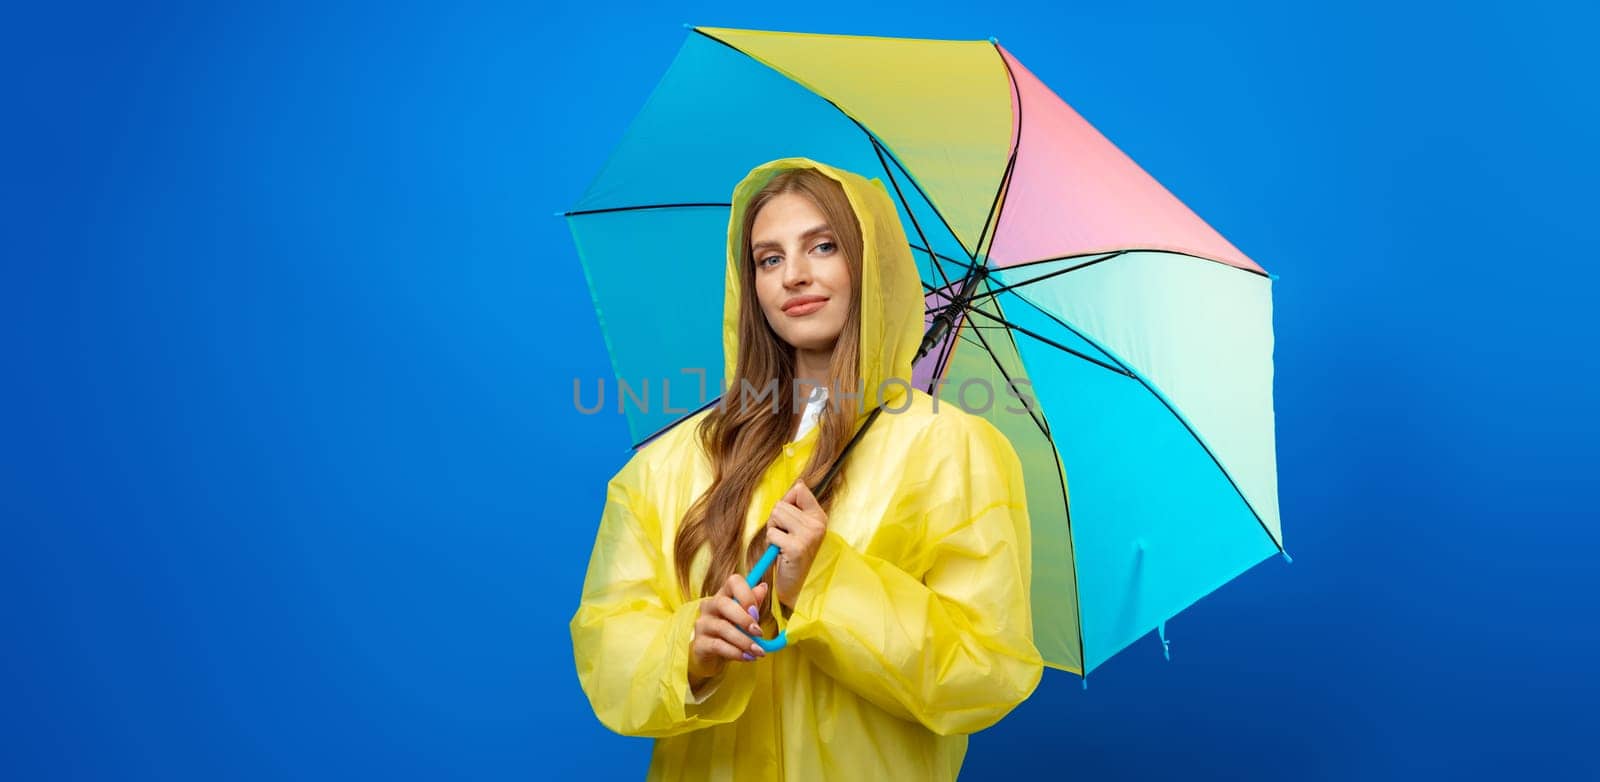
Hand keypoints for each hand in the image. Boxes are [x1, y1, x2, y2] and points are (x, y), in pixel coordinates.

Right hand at [688, 574, 770, 688]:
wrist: (710, 655)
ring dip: (744, 641)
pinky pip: (718, 646)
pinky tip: (747, 657)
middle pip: (724, 604)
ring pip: (723, 628)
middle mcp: (709, 606)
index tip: (756, 612)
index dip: (746, 594)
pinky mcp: (699, 643)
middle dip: (744, 619)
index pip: (733, 582)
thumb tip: (763, 587)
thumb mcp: (743, 617)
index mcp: (723, 595)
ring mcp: (702, 625)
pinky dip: (736, 652)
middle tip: (759, 633)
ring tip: (758, 651)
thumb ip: (753, 602)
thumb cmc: (730, 631)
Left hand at [766, 479, 828, 609]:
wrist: (798, 584)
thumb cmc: (793, 554)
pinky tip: (781, 553)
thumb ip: (797, 507)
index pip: (799, 489)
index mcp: (820, 516)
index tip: (789, 520)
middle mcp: (817, 525)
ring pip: (775, 516)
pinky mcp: (796, 548)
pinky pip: (772, 533)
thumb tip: (797, 485)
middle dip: (776, 520)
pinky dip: (771, 543)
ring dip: (773, 530)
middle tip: (784, 537)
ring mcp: (808, 536)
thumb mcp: (800, 527)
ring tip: (782, 544)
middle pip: (781, 504)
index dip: (786, 502)